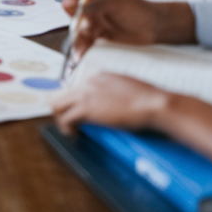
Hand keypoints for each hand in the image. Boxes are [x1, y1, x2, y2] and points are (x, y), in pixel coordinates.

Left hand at [52, 73, 171, 134]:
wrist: (154, 103)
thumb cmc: (149, 100)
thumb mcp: (128, 90)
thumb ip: (115, 93)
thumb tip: (113, 106)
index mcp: (100, 76)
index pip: (77, 88)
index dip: (76, 104)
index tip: (81, 116)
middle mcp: (89, 81)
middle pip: (62, 95)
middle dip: (64, 111)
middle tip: (73, 126)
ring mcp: (86, 93)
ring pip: (58, 105)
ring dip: (62, 120)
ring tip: (72, 132)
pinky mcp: (87, 108)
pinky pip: (65, 119)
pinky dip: (67, 129)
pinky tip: (75, 136)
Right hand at [61, 0, 196, 53]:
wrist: (152, 27)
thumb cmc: (137, 9)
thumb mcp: (114, 3)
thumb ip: (94, 6)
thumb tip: (72, 7)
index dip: (72, 2)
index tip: (72, 10)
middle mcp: (91, 5)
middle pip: (74, 14)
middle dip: (77, 25)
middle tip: (86, 30)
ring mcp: (93, 21)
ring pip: (79, 30)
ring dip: (79, 39)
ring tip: (81, 50)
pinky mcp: (97, 35)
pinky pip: (86, 41)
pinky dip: (83, 48)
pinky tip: (81, 55)